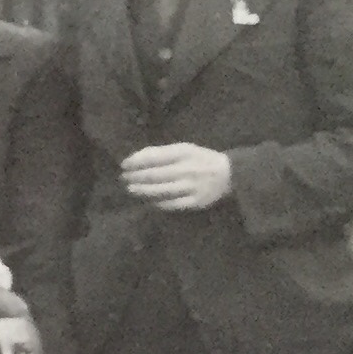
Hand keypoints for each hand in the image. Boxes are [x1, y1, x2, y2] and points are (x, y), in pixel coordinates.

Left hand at [119, 143, 234, 211]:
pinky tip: (147, 200)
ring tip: (130, 189)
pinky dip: (157, 203)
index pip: (154, 157)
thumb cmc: (200, 159)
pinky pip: (171, 204)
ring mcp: (192, 187)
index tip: (123, 165)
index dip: (136, 162)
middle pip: (155, 175)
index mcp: (184, 153)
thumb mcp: (184, 149)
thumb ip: (161, 153)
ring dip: (142, 190)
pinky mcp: (195, 202)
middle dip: (136, 177)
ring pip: (161, 190)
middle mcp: (187, 169)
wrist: (229, 174)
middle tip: (123, 178)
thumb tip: (135, 158)